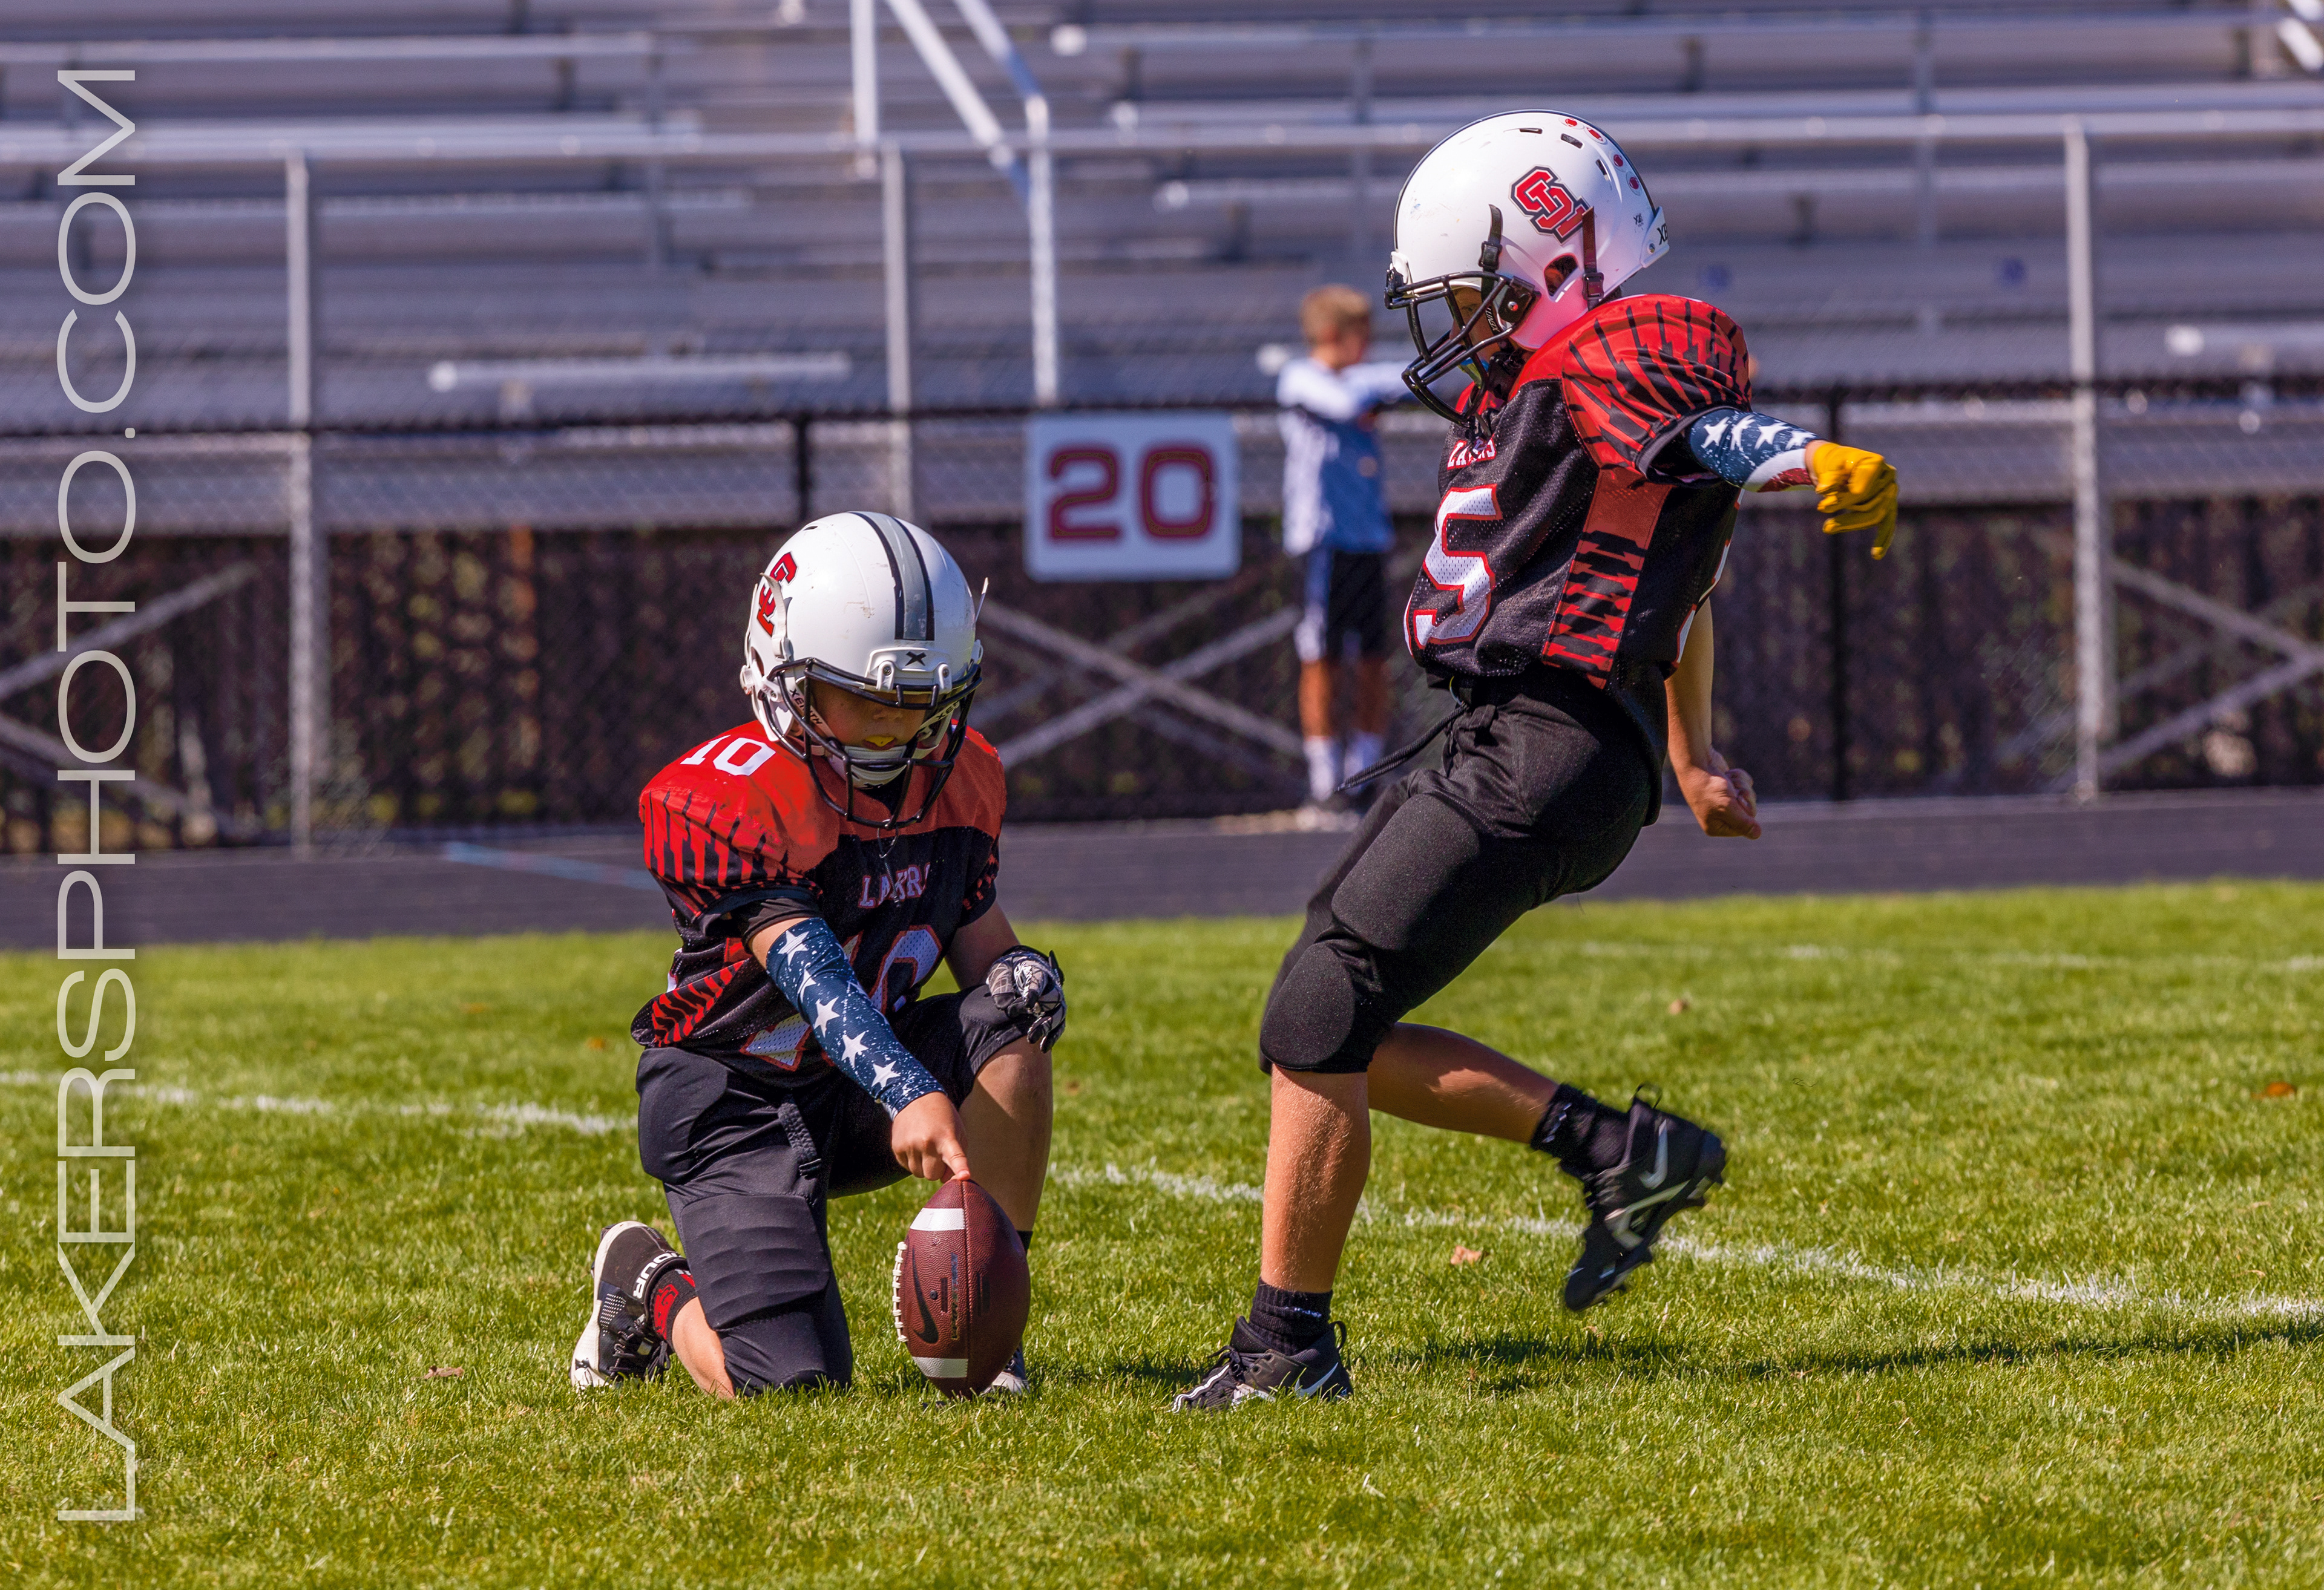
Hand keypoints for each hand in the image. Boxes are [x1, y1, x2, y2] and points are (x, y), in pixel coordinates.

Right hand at [891, 1091, 970, 1182]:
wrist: (916, 1097)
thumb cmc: (943, 1118)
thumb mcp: (958, 1131)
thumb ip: (958, 1157)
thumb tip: (945, 1180)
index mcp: (947, 1138)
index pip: (955, 1157)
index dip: (960, 1168)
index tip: (964, 1176)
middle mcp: (927, 1142)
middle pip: (933, 1175)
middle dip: (937, 1169)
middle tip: (938, 1152)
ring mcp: (910, 1145)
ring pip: (919, 1174)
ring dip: (924, 1165)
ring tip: (926, 1146)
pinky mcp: (897, 1147)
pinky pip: (907, 1167)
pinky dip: (913, 1160)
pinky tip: (915, 1144)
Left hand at [984, 946, 1066, 1049]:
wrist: (1018, 972)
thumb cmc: (1009, 970)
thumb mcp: (1000, 971)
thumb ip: (1001, 985)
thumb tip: (1003, 1005)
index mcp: (1037, 972)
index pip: (1038, 981)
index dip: (1034, 992)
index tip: (1027, 1004)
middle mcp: (1051, 987)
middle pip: (1053, 999)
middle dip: (1040, 1010)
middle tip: (1025, 1024)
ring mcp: (1055, 1002)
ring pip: (1058, 1015)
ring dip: (1046, 1028)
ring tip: (1032, 1040)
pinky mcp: (1055, 1015)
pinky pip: (1058, 1027)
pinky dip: (1052, 1037)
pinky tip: (1043, 1048)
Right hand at [1677, 747, 1760, 838]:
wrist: (1697, 763)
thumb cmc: (1708, 788)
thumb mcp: (1727, 807)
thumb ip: (1743, 823)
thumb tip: (1757, 835)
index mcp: (1716, 827)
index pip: (1745, 826)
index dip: (1746, 810)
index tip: (1736, 801)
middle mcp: (1720, 816)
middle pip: (1749, 810)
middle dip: (1744, 795)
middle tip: (1731, 789)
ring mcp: (1723, 800)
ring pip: (1748, 796)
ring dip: (1741, 784)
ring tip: (1726, 780)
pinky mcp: (1727, 786)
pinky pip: (1744, 784)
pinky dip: (1739, 777)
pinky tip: (1727, 775)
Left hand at [1807, 441, 1896, 559]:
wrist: (1838, 465)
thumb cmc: (1834, 464)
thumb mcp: (1829, 466)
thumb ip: (1828, 478)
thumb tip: (1823, 490)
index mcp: (1876, 464)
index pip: (1861, 492)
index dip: (1841, 502)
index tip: (1821, 508)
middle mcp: (1888, 477)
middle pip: (1869, 505)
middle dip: (1846, 517)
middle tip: (1825, 527)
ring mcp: (1890, 492)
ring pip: (1875, 516)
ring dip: (1851, 525)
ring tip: (1828, 528)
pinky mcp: (1888, 505)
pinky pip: (1888, 524)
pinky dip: (1883, 539)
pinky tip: (1876, 555)